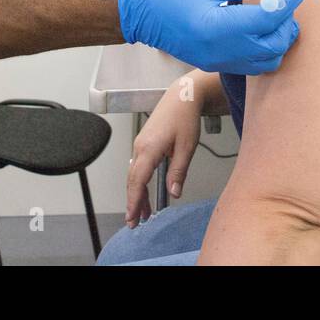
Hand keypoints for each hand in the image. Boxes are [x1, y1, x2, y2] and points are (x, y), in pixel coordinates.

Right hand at [117, 0, 316, 74]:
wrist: (137, 11)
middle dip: (289, 17)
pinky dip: (267, 47)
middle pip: (276, 43)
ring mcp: (219, 61)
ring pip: (269, 59)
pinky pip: (255, 64)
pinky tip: (262, 24)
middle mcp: (220, 51)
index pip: (271, 16)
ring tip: (275, 9)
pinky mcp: (217, 63)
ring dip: (280, 35)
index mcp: (217, 28)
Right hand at [125, 77, 204, 226]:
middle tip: (134, 222)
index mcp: (149, 149)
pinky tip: (146, 192)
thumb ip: (178, 171)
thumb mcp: (187, 147)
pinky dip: (140, 182)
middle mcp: (140, 147)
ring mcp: (140, 144)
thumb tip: (173, 194)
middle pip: (132, 180)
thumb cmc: (185, 119)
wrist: (181, 96)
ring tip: (142, 214)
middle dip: (133, 202)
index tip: (132, 217)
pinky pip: (138, 166)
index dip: (134, 201)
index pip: (138, 181)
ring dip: (137, 194)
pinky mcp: (144, 142)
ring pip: (134, 174)